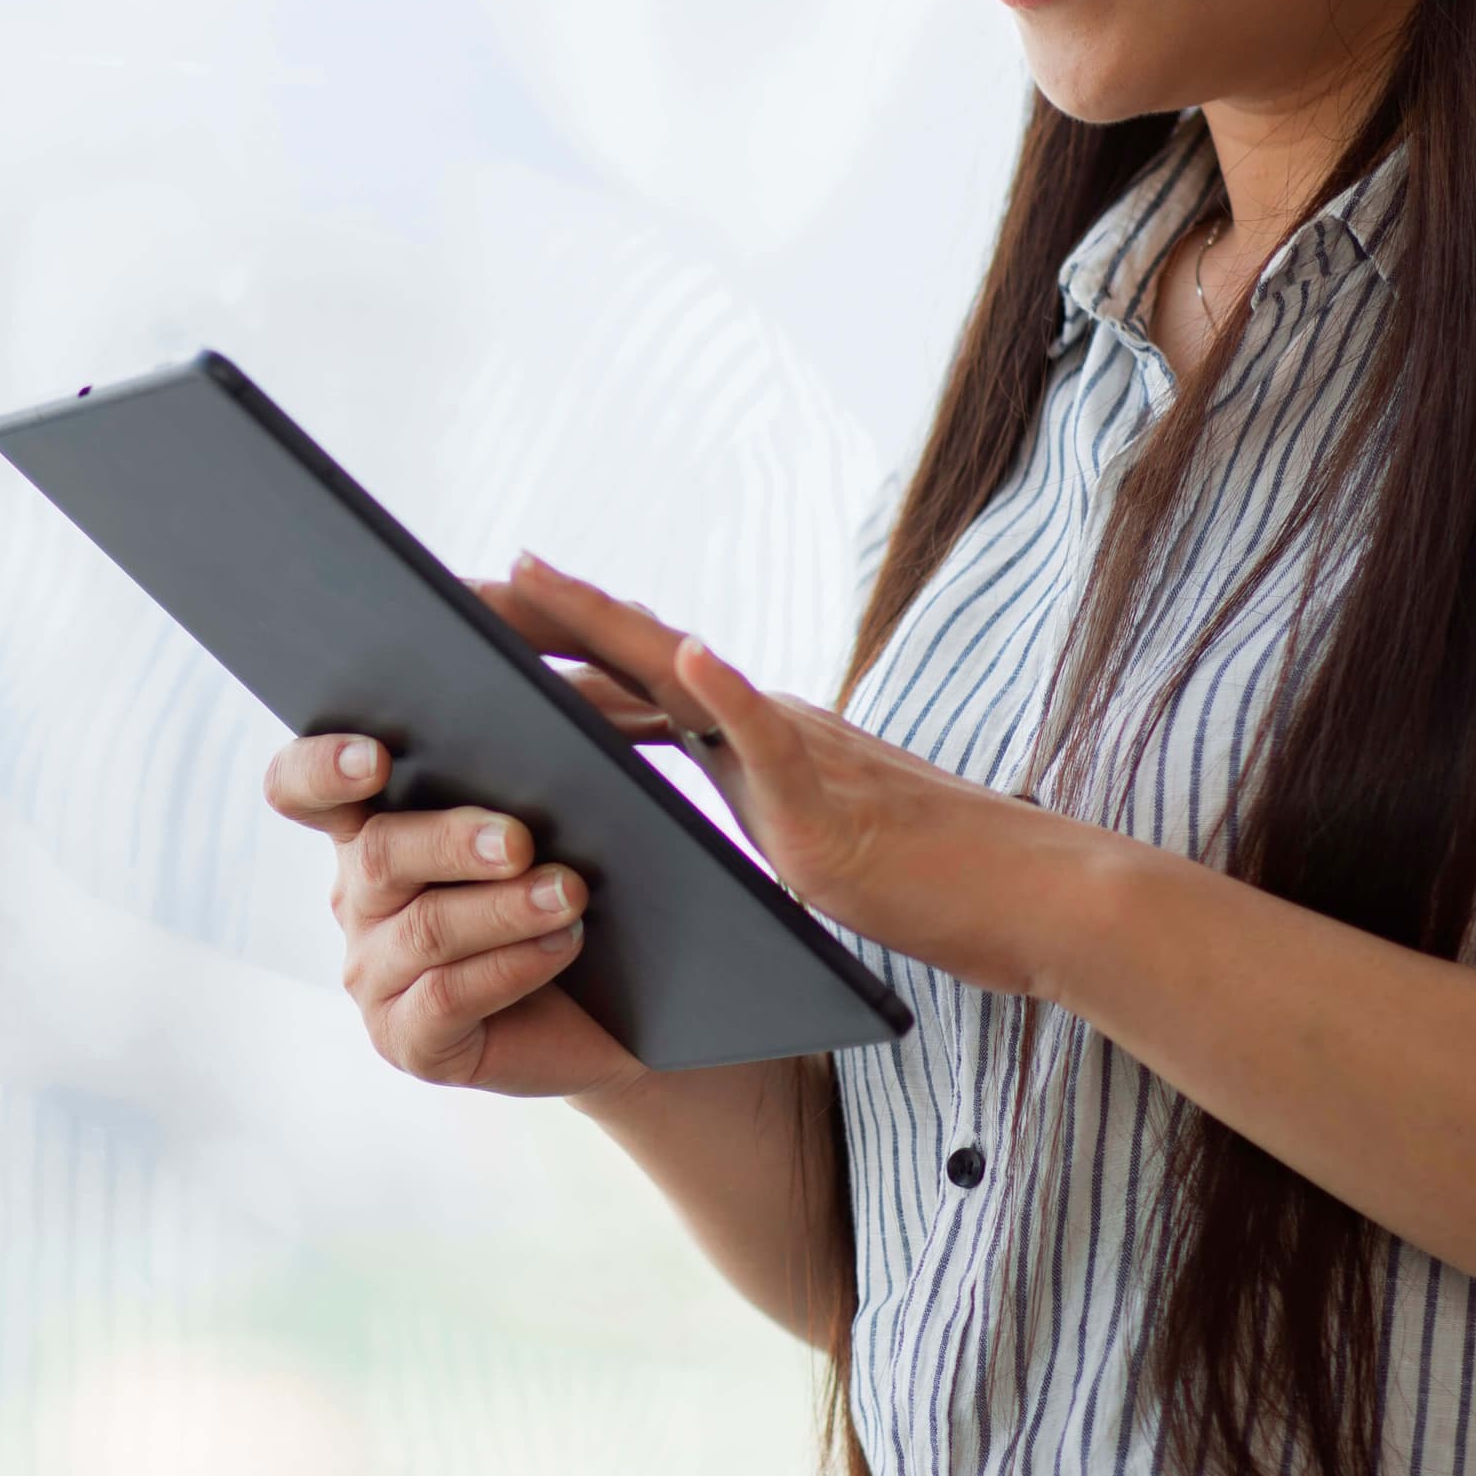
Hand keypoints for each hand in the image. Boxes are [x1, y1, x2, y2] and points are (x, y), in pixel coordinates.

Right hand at [262, 727, 642, 1099]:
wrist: (598, 1014)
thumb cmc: (562, 898)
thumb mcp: (539, 827)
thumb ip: (520, 774)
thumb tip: (550, 728)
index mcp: (370, 830)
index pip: (302, 788)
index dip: (321, 768)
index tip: (374, 759)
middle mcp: (358, 900)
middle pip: (380, 855)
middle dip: (453, 841)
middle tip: (519, 840)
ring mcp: (374, 976)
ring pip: (426, 929)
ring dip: (505, 908)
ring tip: (569, 894)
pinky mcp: (408, 1039)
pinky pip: (449, 996)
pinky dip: (513, 965)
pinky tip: (561, 944)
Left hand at [482, 550, 1099, 998]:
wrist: (1027, 897)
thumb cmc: (923, 880)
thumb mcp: (804, 839)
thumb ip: (744, 805)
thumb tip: (666, 808)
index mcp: (754, 735)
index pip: (633, 679)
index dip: (551, 642)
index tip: (471, 610)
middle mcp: (766, 722)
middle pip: (634, 655)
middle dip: (537, 620)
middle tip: (448, 582)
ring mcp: (797, 751)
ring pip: (683, 672)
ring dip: (601, 624)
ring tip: (528, 578)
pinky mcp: (830, 801)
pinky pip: (772, 736)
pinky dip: (726, 691)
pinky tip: (687, 655)